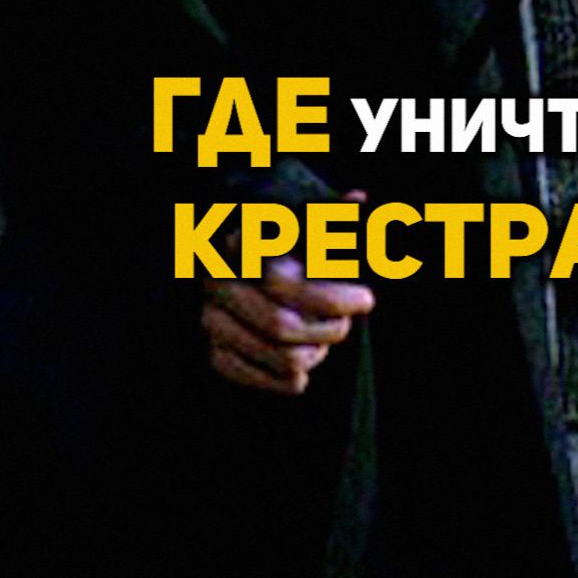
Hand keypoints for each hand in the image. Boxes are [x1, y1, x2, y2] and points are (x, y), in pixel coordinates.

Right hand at [203, 196, 374, 393]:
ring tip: (325, 339)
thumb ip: (331, 216)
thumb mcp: (307, 225)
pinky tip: (306, 360)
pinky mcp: (216, 354)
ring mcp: (211, 321)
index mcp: (239, 245)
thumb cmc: (290, 245)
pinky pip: (263, 379)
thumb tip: (359, 198)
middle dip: (327, 330)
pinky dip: (292, 378)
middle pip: (281, 326)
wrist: (248, 272)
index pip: (284, 284)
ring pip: (279, 358)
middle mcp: (216, 283)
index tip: (366, 300)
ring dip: (315, 354)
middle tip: (346, 324)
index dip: (330, 299)